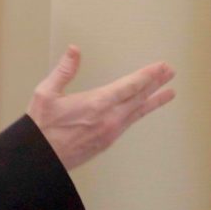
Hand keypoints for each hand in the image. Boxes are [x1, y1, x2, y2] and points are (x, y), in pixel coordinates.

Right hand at [27, 46, 174, 170]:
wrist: (40, 159)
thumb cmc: (40, 127)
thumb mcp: (46, 93)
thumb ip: (64, 71)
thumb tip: (74, 50)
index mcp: (96, 103)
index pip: (130, 86)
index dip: (148, 75)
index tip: (161, 67)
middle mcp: (108, 118)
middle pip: (139, 98)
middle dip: (156, 84)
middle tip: (170, 73)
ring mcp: (110, 132)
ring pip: (137, 113)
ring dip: (153, 100)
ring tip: (169, 92)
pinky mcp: (107, 142)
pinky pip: (129, 124)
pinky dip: (139, 114)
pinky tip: (142, 110)